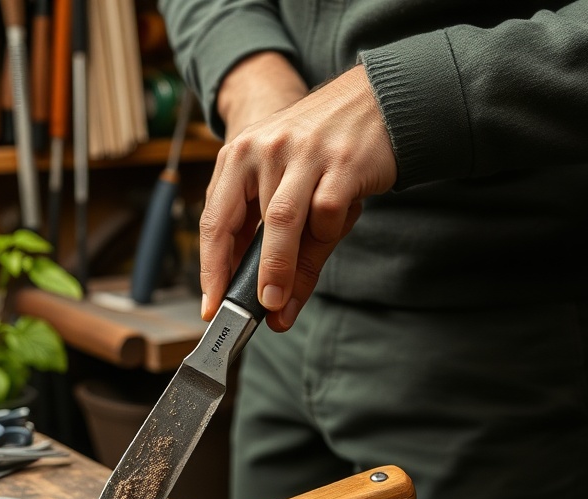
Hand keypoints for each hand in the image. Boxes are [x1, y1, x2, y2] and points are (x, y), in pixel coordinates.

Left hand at [202, 64, 396, 330]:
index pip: (214, 219)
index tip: (211, 304)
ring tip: (280, 302)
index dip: (210, 267)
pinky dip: (328, 232)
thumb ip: (277, 241)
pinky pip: (327, 211)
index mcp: (238, 157)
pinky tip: (333, 228)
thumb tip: (277, 305)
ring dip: (281, 268)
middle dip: (249, 275)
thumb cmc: (324, 149)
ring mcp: (302, 153)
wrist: (376, 97)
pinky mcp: (341, 161)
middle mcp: (264, 150)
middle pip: (246, 223)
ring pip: (283, 221)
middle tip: (253, 312)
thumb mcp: (288, 185)